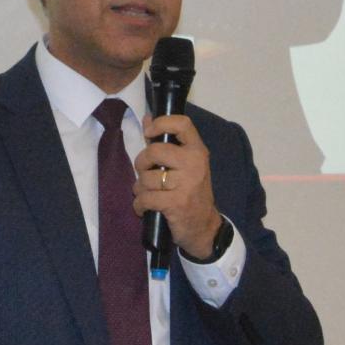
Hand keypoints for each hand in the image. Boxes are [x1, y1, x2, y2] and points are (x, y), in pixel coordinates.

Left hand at [136, 114, 221, 259]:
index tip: (149, 133)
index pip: (182, 124)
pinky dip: (139, 205)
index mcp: (197, 151)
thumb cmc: (191, 192)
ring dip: (140, 188)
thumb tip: (147, 117)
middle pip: (155, 151)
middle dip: (141, 163)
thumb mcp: (184, 165)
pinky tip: (144, 208)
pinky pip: (145, 198)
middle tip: (145, 172)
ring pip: (146, 178)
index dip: (161, 123)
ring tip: (147, 194)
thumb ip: (166, 142)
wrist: (204, 227)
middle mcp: (194, 164)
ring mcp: (186, 184)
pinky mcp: (176, 204)